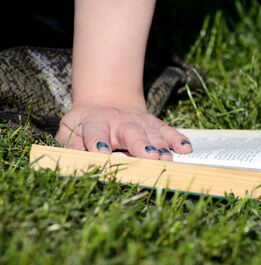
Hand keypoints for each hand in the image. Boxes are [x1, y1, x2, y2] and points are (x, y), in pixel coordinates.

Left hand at [55, 103, 191, 159]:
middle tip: (149, 156)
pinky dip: (177, 139)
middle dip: (141, 144)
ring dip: (161, 145)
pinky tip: (185, 148)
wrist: (105, 103)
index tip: (101, 152)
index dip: (98, 141)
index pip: (95, 131)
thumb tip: (74, 162)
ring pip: (152, 133)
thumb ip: (70, 144)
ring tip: (166, 158)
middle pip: (131, 132)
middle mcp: (119, 121)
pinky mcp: (154, 124)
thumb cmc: (84, 125)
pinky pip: (168, 131)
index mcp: (95, 122)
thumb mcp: (70, 130)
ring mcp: (139, 122)